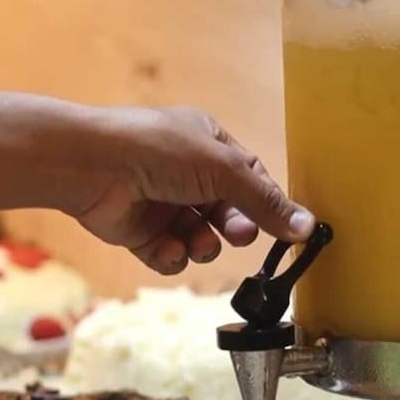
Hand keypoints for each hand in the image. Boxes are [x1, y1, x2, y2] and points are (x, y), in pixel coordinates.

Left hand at [72, 106, 314, 273]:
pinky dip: (171, 255)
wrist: (90, 167)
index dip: (268, 204)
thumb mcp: (222, 169)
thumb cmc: (156, 150)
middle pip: (230, 212)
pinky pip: (171, 255)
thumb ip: (265, 201)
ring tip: (195, 241)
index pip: (251, 178)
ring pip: (202, 238)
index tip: (288, 231)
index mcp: (208, 144)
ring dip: (203, 244)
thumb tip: (308, 226)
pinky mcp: (142, 232)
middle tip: (236, 234)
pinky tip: (165, 247)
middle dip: (235, 227)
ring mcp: (164, 204)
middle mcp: (188, 173)